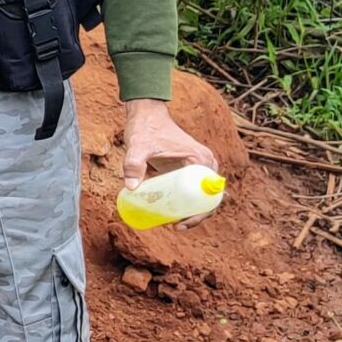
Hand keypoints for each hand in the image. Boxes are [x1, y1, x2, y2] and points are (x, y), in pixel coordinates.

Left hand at [121, 98, 220, 220]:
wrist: (147, 115)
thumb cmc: (145, 129)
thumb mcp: (138, 147)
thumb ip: (133, 164)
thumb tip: (131, 188)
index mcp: (201, 160)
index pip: (209, 195)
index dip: (199, 214)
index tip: (181, 222)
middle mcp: (206, 163)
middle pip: (208, 198)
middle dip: (196, 216)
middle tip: (175, 226)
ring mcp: (200, 166)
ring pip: (203, 196)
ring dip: (193, 211)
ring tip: (173, 222)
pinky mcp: (191, 168)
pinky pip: (194, 190)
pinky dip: (187, 202)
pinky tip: (173, 212)